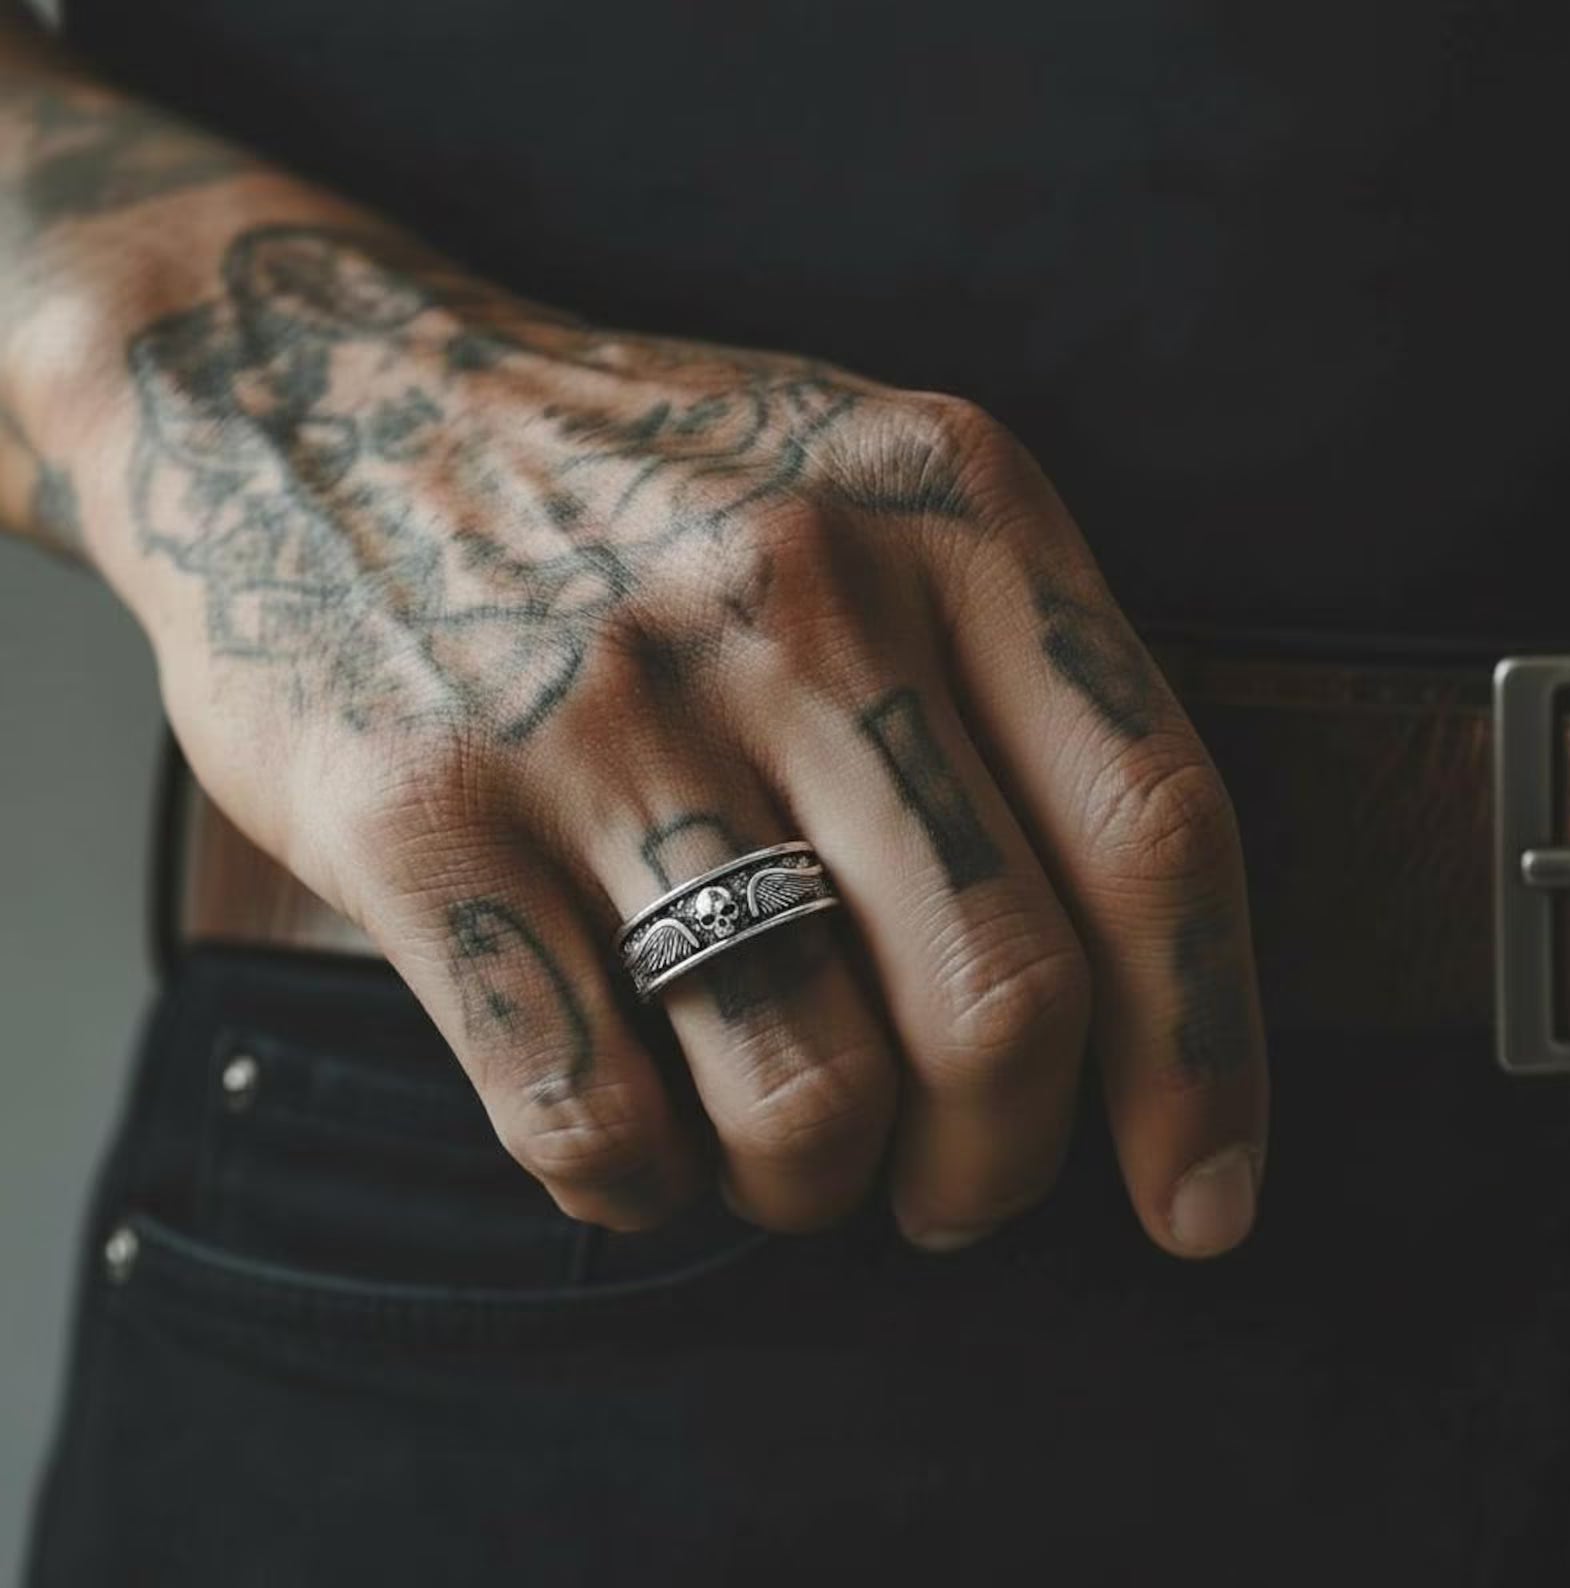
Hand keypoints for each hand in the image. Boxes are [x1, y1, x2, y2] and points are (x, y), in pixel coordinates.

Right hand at [98, 222, 1266, 1254]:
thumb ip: (1010, 689)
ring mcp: (603, 713)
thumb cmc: (641, 488)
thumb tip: (1122, 1003)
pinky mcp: (425, 815)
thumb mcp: (867, 494)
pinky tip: (638, 1143)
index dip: (1201, 1059)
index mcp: (949, 515)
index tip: (1202, 1205)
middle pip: (1000, 1005)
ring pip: (805, 1099)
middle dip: (996, 1168)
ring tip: (788, 1153)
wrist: (325, 391)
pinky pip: (589, 1115)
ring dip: (816, 1188)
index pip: (1155, 834)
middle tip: (949, 1185)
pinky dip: (640, 1187)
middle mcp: (795, 603)